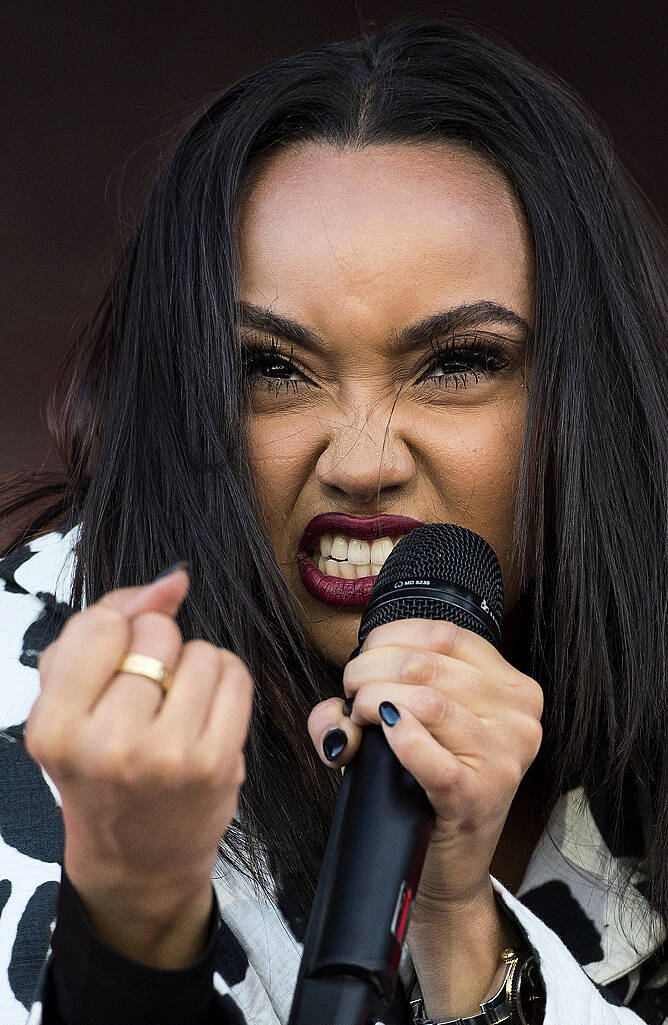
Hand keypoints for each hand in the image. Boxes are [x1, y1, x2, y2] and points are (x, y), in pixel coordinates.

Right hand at [25, 567, 252, 967]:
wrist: (138, 857)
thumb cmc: (100, 767)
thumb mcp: (70, 699)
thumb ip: (105, 624)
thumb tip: (173, 580)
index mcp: (52, 727)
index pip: (102, 624)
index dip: (117, 632)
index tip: (114, 666)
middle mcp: (107, 745)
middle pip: (156, 631)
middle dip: (156, 648)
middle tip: (144, 697)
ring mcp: (167, 757)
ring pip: (201, 651)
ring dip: (194, 666)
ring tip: (174, 709)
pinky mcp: (217, 763)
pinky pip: (235, 674)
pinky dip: (225, 681)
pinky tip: (205, 714)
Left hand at [308, 619, 541, 1015]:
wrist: (447, 866)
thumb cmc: (427, 785)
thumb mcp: (414, 726)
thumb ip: (373, 696)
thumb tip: (332, 711)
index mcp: (513, 688)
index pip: (446, 633)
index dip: (389, 638)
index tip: (364, 657)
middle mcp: (518, 717)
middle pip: (426, 664)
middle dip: (369, 671)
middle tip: (351, 693)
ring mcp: (504, 757)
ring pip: (425, 700)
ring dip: (372, 700)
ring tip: (358, 716)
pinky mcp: (478, 795)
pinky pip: (428, 752)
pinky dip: (396, 738)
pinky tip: (382, 735)